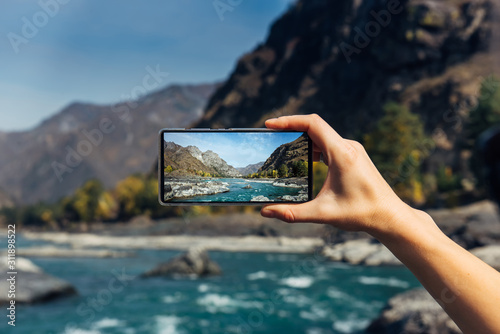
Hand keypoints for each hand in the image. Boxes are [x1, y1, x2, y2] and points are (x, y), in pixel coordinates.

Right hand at [261, 114, 412, 233]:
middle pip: (315, 126)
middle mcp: (348, 146)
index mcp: (341, 154)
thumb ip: (292, 213)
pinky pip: (330, 143)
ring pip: (323, 135)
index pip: (312, 124)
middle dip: (291, 128)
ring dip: (303, 138)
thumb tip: (265, 212)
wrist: (390, 216)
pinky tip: (306, 158)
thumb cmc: (361, 213)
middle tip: (271, 136)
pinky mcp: (355, 155)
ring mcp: (353, 149)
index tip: (270, 125)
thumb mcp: (323, 213)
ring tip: (284, 147)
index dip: (289, 120)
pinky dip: (314, 146)